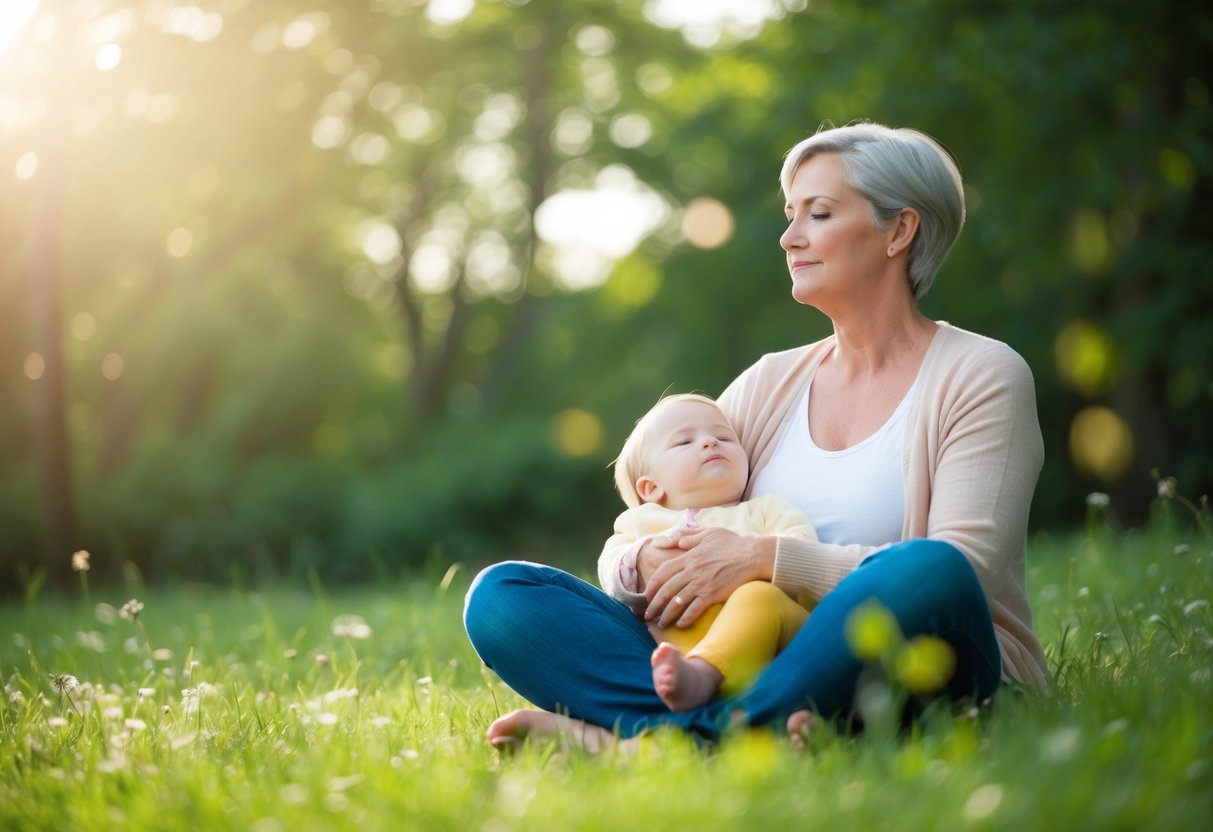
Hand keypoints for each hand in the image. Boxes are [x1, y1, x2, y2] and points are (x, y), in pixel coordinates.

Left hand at [643, 528, 774, 627]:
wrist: (754, 555)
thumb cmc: (733, 543)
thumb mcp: (708, 533)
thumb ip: (688, 537)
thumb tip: (672, 541)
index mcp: (689, 556)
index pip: (662, 572)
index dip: (652, 586)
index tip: (646, 596)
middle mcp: (691, 570)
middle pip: (666, 590)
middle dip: (654, 605)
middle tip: (648, 615)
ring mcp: (701, 583)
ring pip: (676, 602)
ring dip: (666, 615)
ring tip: (661, 623)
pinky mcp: (712, 595)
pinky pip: (694, 610)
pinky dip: (685, 619)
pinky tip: (680, 625)